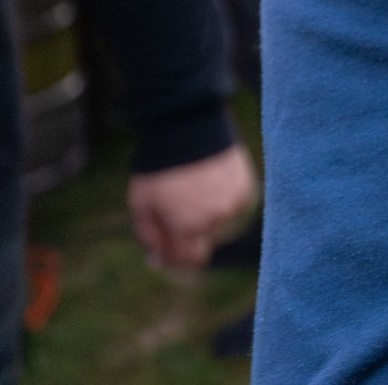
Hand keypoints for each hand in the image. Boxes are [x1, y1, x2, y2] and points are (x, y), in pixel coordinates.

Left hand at [128, 143, 257, 269]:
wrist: (188, 127)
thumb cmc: (159, 169)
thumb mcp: (141, 207)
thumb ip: (150, 238)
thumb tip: (159, 260)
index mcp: (189, 227)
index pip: (191, 261)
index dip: (177, 259)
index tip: (164, 248)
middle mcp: (216, 219)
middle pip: (204, 240)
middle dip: (188, 232)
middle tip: (173, 208)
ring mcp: (235, 201)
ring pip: (219, 221)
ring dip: (205, 214)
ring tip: (191, 190)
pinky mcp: (247, 185)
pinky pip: (233, 204)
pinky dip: (220, 199)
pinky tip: (206, 181)